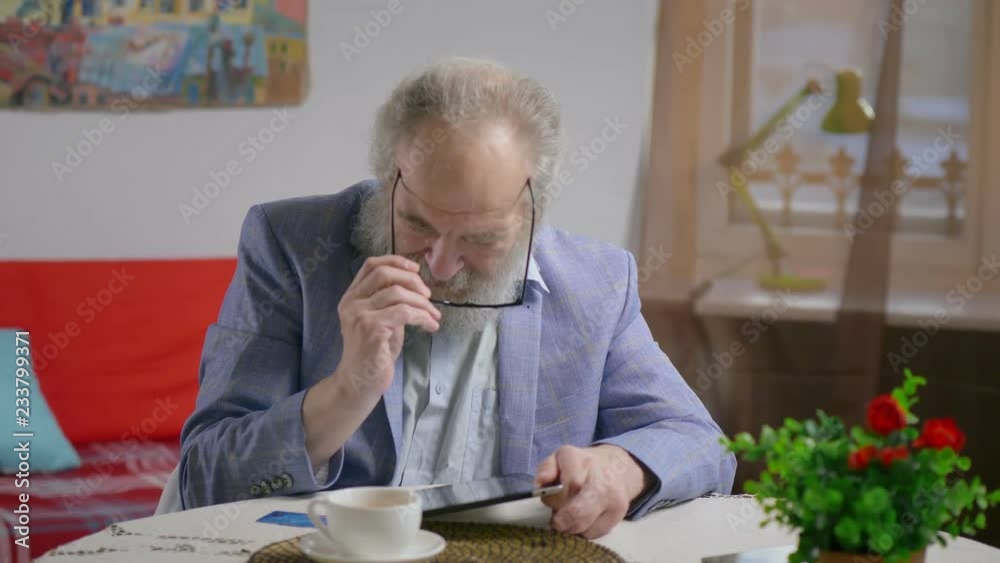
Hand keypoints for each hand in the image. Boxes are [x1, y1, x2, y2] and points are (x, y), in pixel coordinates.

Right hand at [303, 256, 438, 468]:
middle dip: (413, 281)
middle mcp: (351, 302)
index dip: (396, 261)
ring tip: (434, 316)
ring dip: (423, 303)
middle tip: (429, 296)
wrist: (360, 383)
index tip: (416, 268)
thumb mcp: (381, 320)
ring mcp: (359, 315)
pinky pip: (405, 313)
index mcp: (351, 297)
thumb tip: (416, 286)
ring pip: (398, 294)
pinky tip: (431, 326)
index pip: (371, 265)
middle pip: (385, 274)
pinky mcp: (371, 328)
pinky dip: (423, 317)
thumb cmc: (374, 353)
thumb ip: (390, 301)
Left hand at [535, 444, 650, 538]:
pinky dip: (584, 530)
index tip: (550, 499)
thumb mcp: (560, 459)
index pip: (569, 484)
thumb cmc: (581, 466)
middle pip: (578, 511)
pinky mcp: (619, 514)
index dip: (554, 498)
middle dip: (562, 520)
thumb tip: (541, 482)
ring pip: (583, 526)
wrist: (618, 468)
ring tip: (571, 514)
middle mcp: (601, 478)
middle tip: (557, 520)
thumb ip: (546, 468)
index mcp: (581, 460)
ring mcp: (613, 497)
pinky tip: (584, 519)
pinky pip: (593, 533)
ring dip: (571, 526)